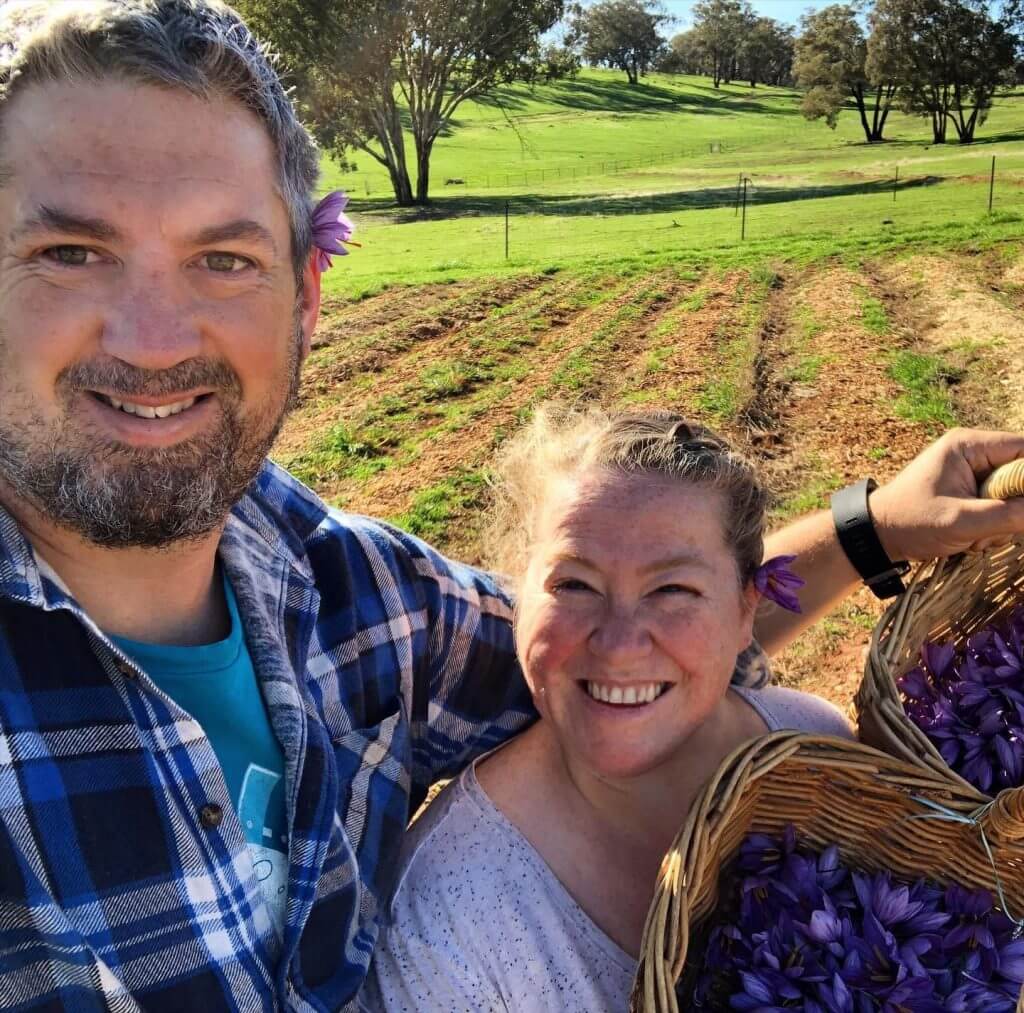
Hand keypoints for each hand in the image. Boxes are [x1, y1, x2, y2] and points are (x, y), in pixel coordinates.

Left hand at [869, 428, 1023, 560]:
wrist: (877, 536)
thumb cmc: (911, 521)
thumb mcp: (963, 521)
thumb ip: (1011, 514)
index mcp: (969, 445)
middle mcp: (973, 453)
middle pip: (1023, 476)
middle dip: (1014, 508)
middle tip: (993, 529)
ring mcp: (972, 473)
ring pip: (1014, 497)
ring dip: (1002, 523)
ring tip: (975, 537)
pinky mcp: (970, 493)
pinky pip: (1000, 508)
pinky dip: (992, 528)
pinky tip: (971, 539)